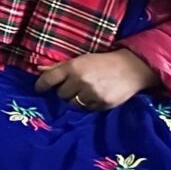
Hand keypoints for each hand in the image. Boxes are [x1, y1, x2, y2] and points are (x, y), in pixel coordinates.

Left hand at [35, 49, 158, 111]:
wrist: (131, 68)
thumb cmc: (102, 62)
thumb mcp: (80, 60)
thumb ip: (59, 67)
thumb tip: (38, 69)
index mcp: (73, 67)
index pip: (48, 79)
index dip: (41, 86)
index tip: (39, 89)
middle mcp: (80, 80)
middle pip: (60, 94)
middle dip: (65, 91)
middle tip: (74, 85)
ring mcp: (92, 93)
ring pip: (72, 104)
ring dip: (76, 99)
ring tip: (86, 91)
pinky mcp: (102, 104)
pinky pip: (87, 109)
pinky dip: (88, 104)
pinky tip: (96, 95)